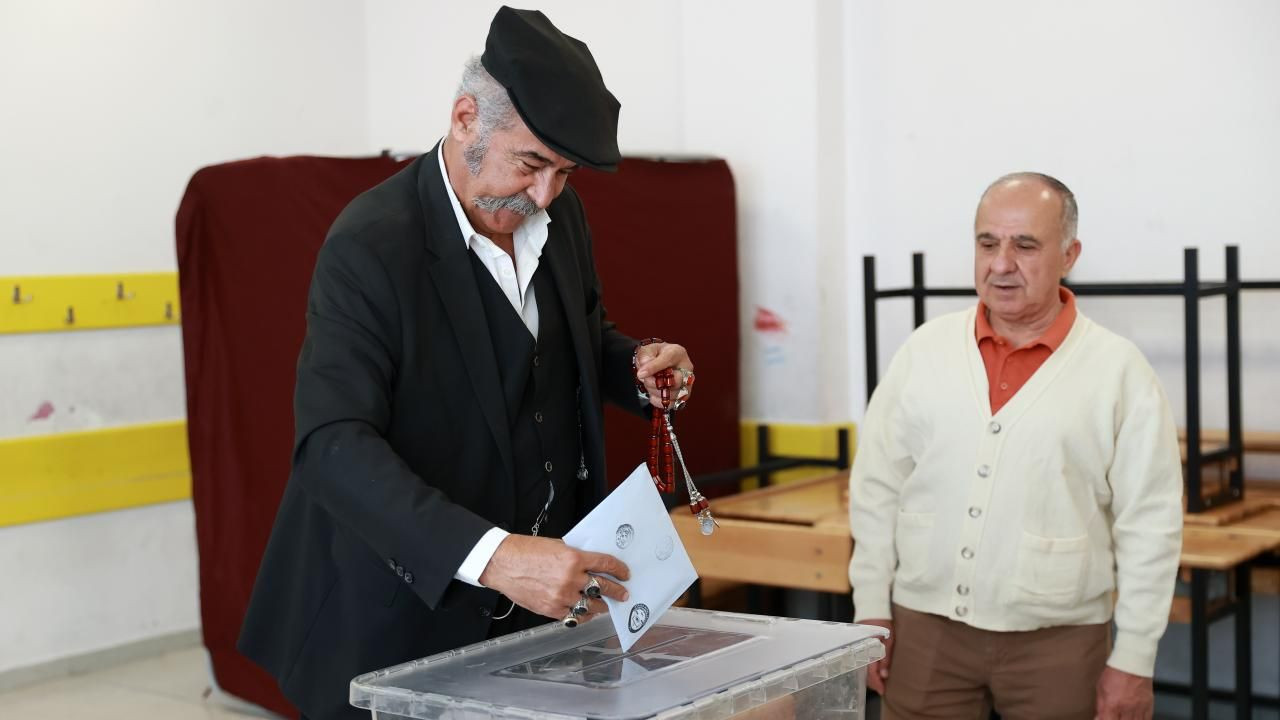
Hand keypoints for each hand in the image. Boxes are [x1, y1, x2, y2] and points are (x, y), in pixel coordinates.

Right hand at [478, 535, 630, 620]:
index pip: (605, 564)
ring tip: (606, 605)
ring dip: (602, 606)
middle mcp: (570, 579)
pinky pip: (574, 616)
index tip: (625, 574)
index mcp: (573, 558)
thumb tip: (591, 565)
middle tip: (623, 594)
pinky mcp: (551, 609)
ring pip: (591, 605)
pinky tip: (586, 613)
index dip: (619, 569)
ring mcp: (561, 596)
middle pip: (602, 587)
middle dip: (617, 591)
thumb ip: (575, 557)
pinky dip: (582, 615)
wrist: (502, 563)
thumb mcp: (557, 546)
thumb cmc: (526, 552)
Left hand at [634, 342, 693, 408]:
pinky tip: (652, 394)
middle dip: (656, 383)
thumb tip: (644, 370)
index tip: (640, 374)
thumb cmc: (655, 355)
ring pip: (674, 395)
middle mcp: (686, 369)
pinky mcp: (682, 396)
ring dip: (656, 392)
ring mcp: (686, 384)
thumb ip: (645, 357)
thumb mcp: (647, 350)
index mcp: (677, 353)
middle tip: (646, 380)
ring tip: (648, 385)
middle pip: (676, 381)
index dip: (653, 368)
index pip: (668, 360)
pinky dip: (659, 401)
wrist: (659, 361)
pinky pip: (672, 404)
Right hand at [860, 618, 893, 695]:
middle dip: (872, 682)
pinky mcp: (856, 645)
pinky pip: (860, 659)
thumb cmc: (883, 621)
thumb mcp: (889, 639)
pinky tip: (873, 670)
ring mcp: (856, 647)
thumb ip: (886, 657)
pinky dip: (866, 667)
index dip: (876, 682)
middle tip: (882, 688)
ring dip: (869, 675)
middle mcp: (858, 649)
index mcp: (866, 648)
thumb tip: (885, 675)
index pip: (870, 670)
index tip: (883, 690)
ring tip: (879, 681)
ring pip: (861, 666)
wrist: (872, 606)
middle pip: (863, 671)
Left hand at [1094, 666, 1152, 719]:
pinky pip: (1147, 719)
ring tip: (1124, 716)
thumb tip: (1098, 718)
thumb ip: (1100, 706)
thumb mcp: (1101, 688)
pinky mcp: (1148, 706)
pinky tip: (1134, 718)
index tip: (1104, 719)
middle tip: (1114, 716)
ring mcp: (1139, 708)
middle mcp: (1127, 708)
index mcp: (1112, 704)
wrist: (1133, 663)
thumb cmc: (1115, 673)